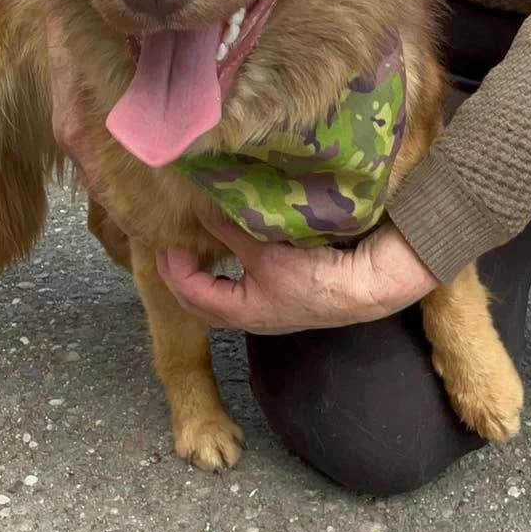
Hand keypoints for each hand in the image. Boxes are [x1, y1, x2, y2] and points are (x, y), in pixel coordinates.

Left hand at [157, 215, 438, 334]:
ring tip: (196, 252)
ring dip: (205, 278)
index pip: (190, 295)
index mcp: (239, 312)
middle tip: (172, 250)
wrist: (363, 287)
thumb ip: (229, 233)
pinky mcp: (285, 299)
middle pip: (202, 304)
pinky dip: (228, 275)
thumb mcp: (264, 252)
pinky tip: (233, 255)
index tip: (167, 243)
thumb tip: (202, 214)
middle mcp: (250, 318)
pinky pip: (242, 291)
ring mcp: (268, 311)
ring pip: (222, 299)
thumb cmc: (314, 276)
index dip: (173, 269)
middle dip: (182, 278)